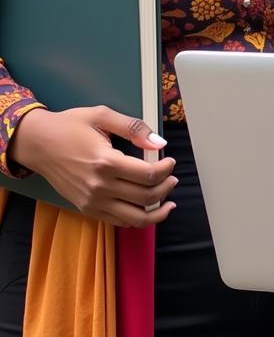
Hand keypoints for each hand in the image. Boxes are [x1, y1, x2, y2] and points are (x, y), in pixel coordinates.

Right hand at [8, 105, 176, 227]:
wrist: (37, 144)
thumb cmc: (69, 126)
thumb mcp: (102, 115)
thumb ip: (134, 128)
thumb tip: (159, 143)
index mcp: (106, 162)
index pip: (148, 175)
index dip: (167, 170)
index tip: (171, 162)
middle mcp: (99, 187)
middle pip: (145, 197)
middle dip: (166, 188)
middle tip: (173, 178)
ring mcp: (91, 201)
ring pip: (134, 218)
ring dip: (156, 212)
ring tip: (167, 201)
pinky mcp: (86, 208)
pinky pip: (117, 221)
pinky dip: (136, 219)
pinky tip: (145, 209)